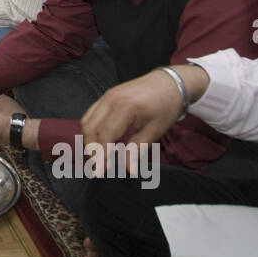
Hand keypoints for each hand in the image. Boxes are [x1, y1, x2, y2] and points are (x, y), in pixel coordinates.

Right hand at [80, 66, 206, 174]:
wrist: (170, 82)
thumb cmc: (166, 107)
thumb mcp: (155, 130)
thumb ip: (138, 149)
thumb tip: (129, 170)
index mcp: (125, 108)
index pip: (105, 136)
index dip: (101, 156)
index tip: (100, 173)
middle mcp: (110, 99)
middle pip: (91, 128)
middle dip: (92, 149)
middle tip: (99, 166)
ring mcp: (106, 96)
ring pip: (87, 121)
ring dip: (90, 140)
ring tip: (99, 155)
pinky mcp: (106, 95)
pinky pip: (91, 114)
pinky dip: (92, 129)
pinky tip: (100, 140)